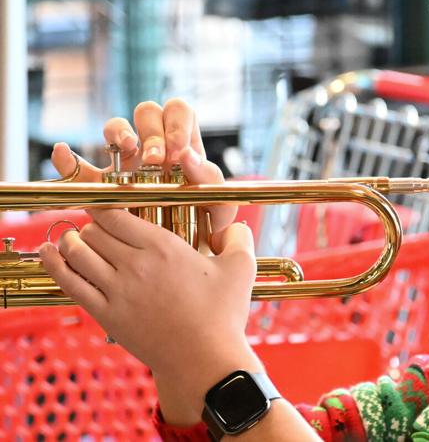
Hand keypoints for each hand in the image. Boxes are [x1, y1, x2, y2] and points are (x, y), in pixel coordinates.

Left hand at [38, 209, 259, 379]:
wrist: (204, 360)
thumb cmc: (223, 315)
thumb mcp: (242, 269)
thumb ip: (239, 239)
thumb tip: (237, 226)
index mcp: (164, 247)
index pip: (116, 214)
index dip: (105, 206)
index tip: (105, 206)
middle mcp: (135, 265)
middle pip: (93, 231)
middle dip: (91, 226)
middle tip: (97, 228)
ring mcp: (117, 291)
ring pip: (77, 252)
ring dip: (72, 241)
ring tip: (75, 240)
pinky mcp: (106, 314)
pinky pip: (69, 283)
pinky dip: (55, 264)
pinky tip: (49, 253)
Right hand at [50, 98, 236, 232]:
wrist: (184, 255)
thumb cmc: (207, 227)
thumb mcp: (219, 207)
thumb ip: (211, 180)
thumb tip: (187, 155)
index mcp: (183, 145)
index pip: (178, 111)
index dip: (176, 122)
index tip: (178, 151)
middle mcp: (153, 147)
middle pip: (146, 112)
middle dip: (151, 130)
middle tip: (155, 159)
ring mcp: (126, 163)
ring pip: (115, 127)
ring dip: (120, 132)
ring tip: (127, 150)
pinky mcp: (104, 186)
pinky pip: (80, 167)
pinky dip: (68, 159)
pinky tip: (63, 154)